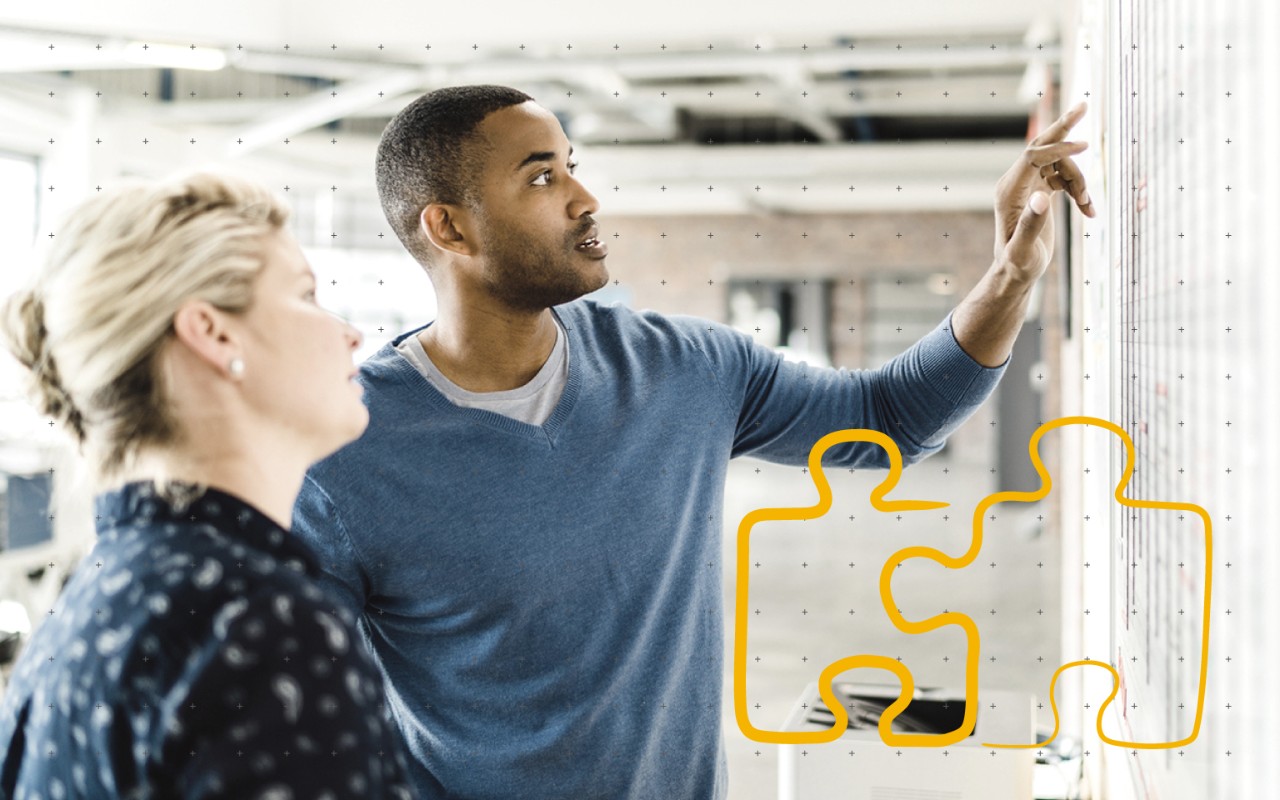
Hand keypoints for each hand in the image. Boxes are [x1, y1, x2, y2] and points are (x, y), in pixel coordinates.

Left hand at [992, 101, 1095, 281]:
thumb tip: (1043, 197)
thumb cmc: (1018, 265)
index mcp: (1008, 191)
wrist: (1015, 273)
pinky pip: (1063, 178)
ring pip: (1061, 165)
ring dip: (1080, 181)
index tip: (1087, 146)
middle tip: (1085, 105)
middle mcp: (1015, 183)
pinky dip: (1079, 190)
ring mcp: (1028, 185)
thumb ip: (1031, 225)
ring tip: (1089, 206)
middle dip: (1064, 127)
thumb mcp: (1023, 251)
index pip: (1033, 156)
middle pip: (1041, 146)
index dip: (1059, 148)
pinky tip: (1089, 210)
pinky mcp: (1039, 191)